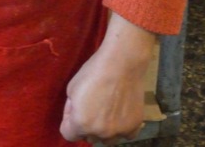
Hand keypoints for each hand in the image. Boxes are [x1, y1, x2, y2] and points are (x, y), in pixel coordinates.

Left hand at [61, 17, 156, 144]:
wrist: (121, 65)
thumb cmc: (92, 74)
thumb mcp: (71, 90)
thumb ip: (71, 110)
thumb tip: (74, 118)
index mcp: (82, 124)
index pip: (69, 135)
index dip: (69, 122)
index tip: (74, 111)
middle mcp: (101, 132)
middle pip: (89, 137)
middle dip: (87, 126)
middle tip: (92, 108)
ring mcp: (120, 131)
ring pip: (108, 139)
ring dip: (105, 129)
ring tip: (107, 111)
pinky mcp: (135, 126)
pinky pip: (126, 135)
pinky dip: (122, 128)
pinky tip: (120, 115)